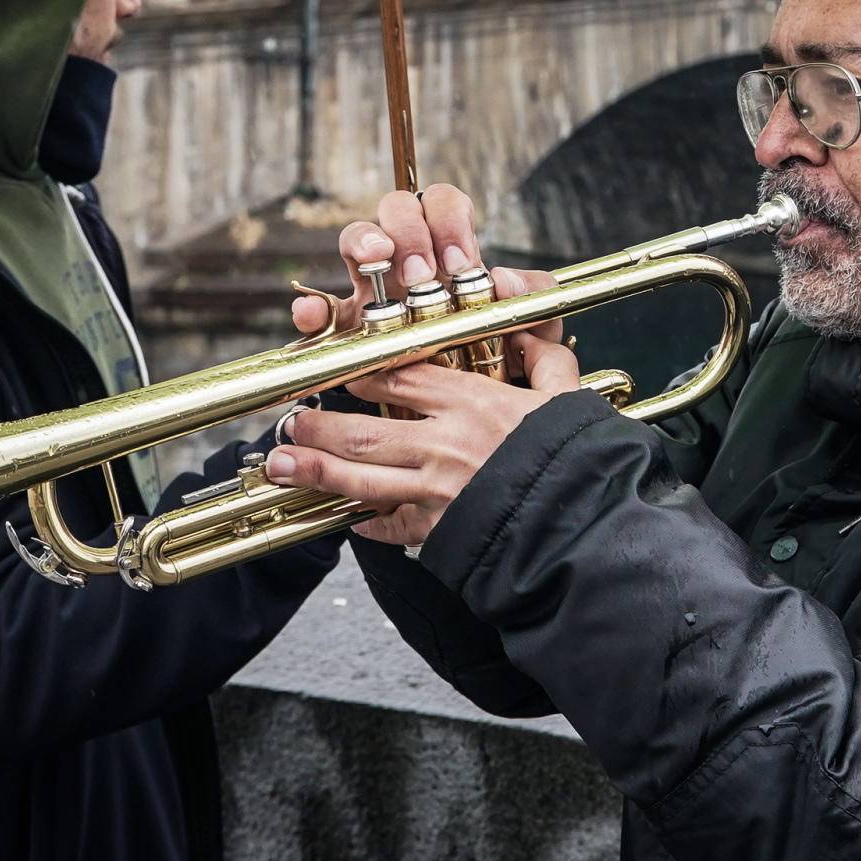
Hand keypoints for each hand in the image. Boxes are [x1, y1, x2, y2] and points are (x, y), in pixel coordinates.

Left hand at [274, 183, 576, 546]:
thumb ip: (546, 358)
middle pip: (364, 431)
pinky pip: (392, 526)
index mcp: (472, 402)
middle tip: (291, 422)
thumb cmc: (575, 457)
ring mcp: (435, 489)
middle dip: (320, 426)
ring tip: (281, 463)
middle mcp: (443, 443)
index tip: (338, 371)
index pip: (399, 379)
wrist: (579, 522)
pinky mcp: (438, 529)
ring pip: (359, 478)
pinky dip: (368, 524)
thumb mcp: (566, 395)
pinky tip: (347, 520)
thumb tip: (532, 330)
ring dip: (315, 471)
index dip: (361, 374)